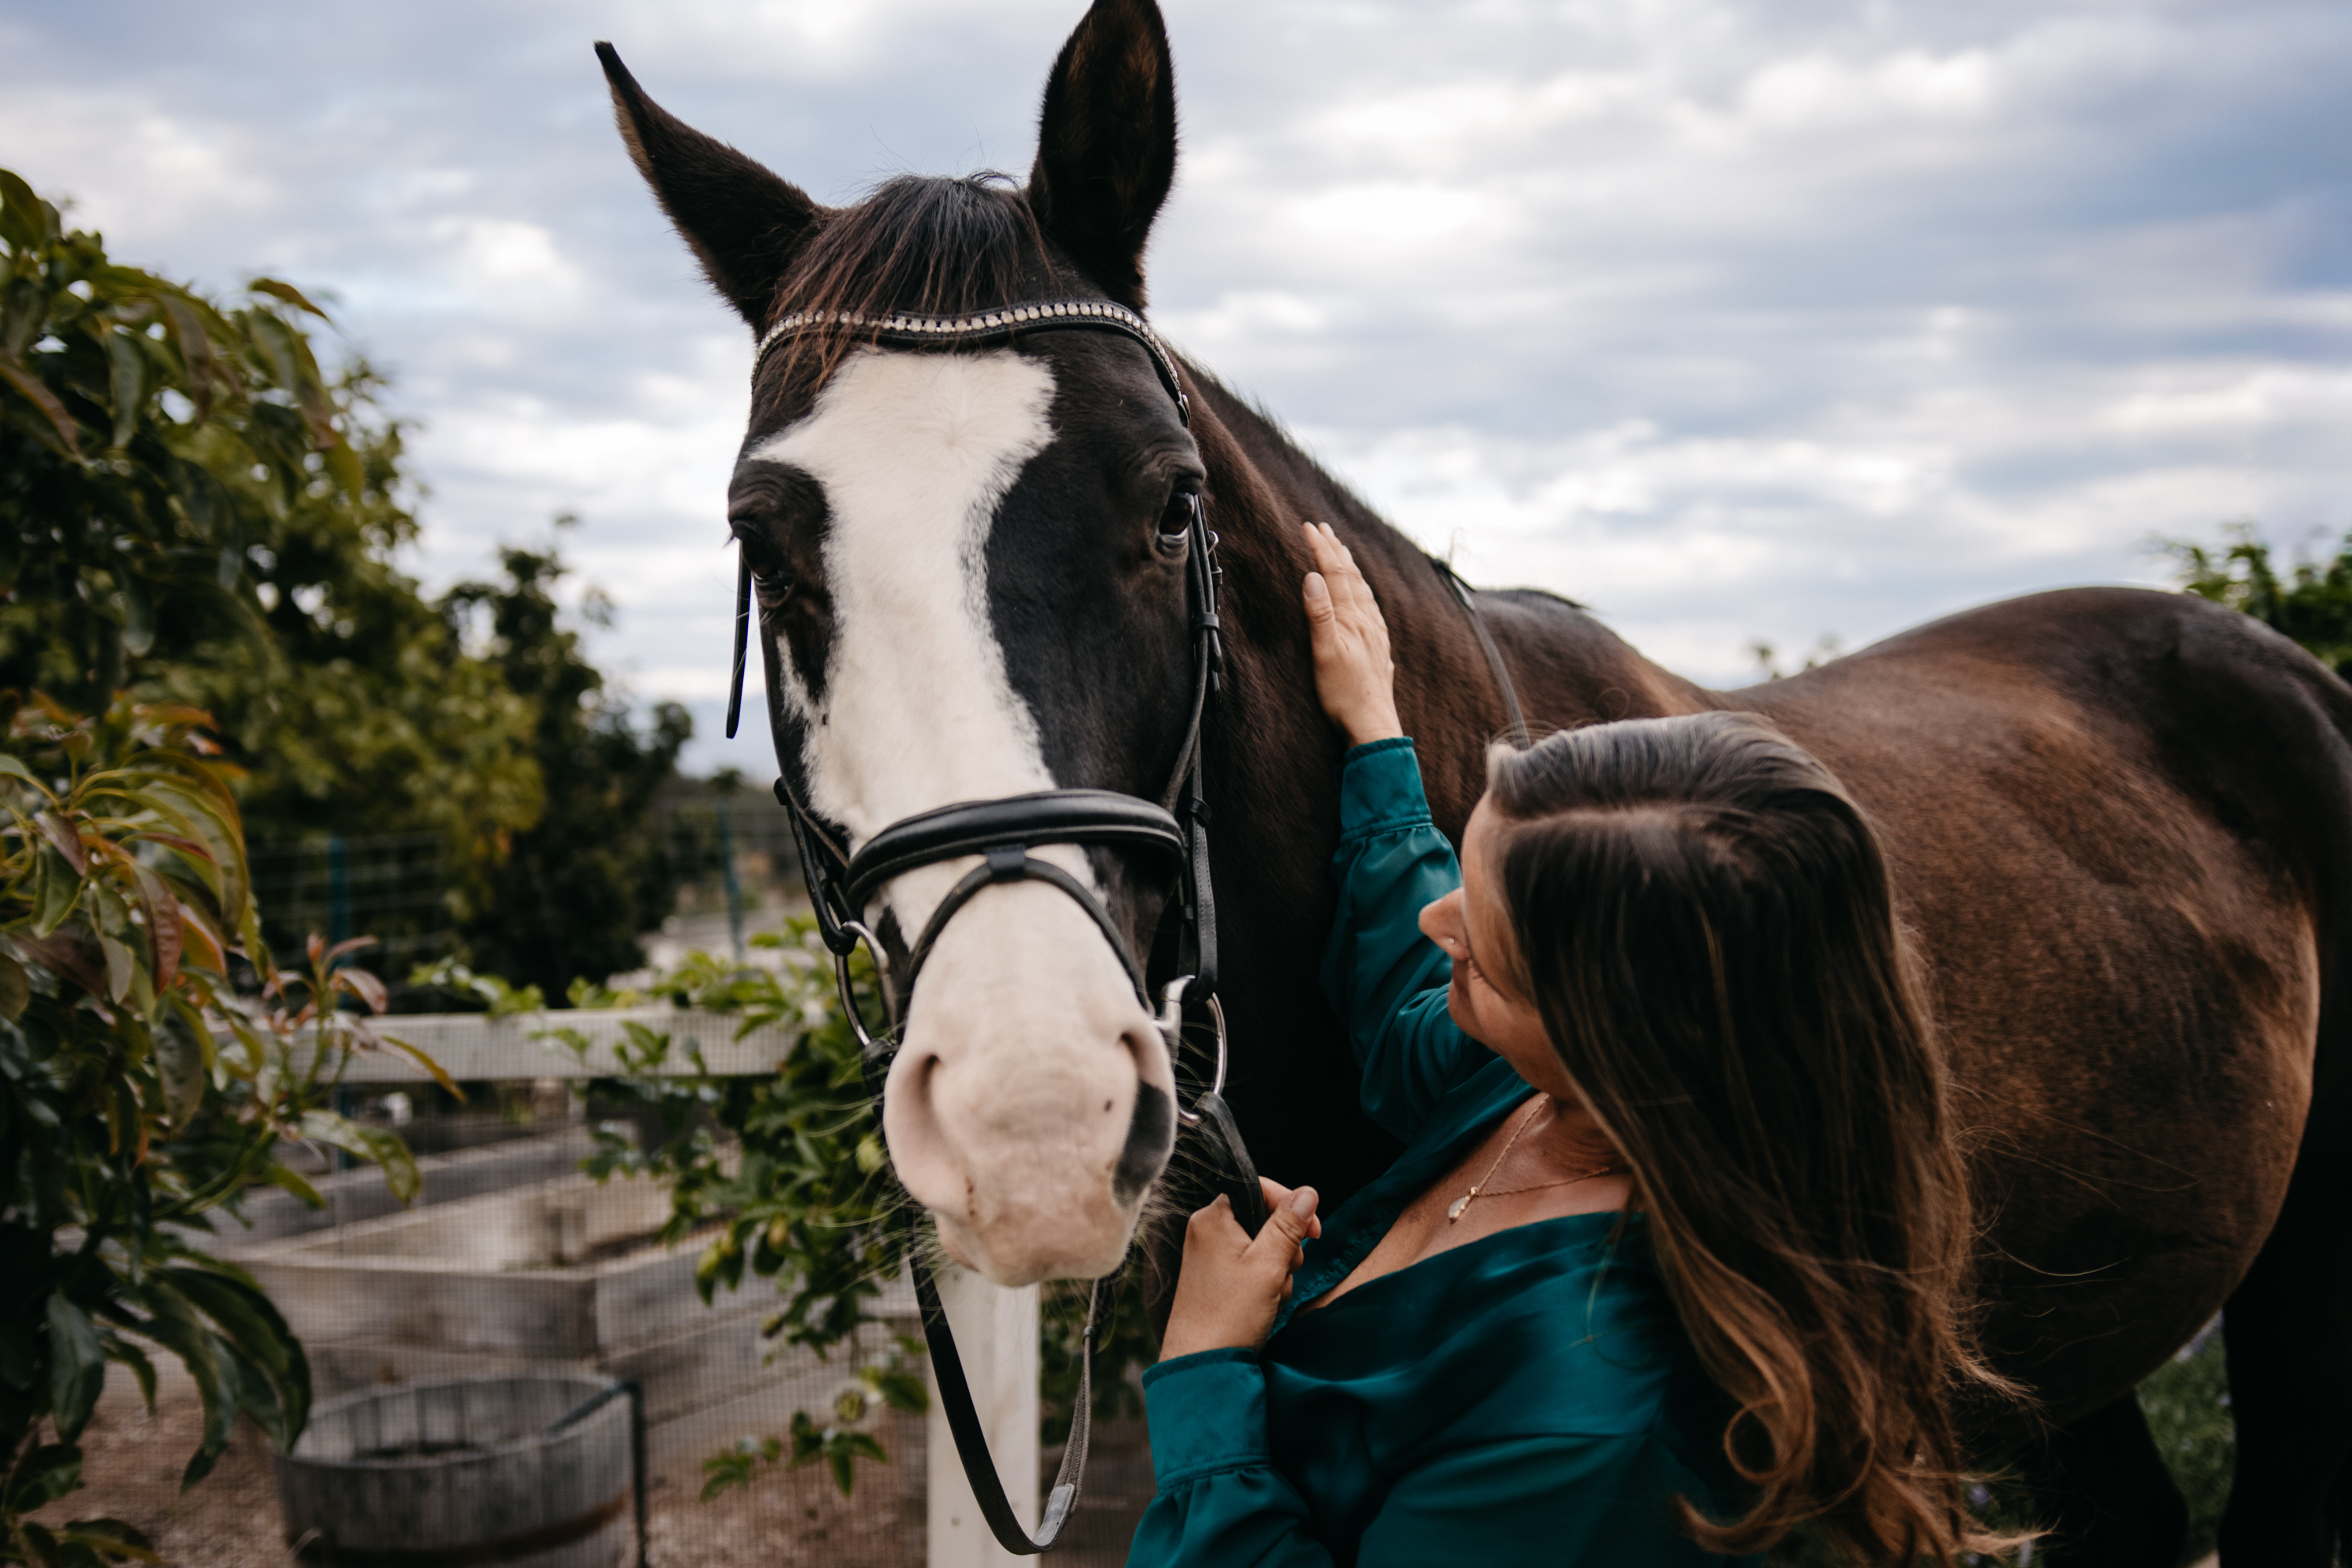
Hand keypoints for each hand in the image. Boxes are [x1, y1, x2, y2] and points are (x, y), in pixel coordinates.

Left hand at [1159, 1179, 1323, 1360]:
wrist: (1200, 1364)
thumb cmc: (1229, 1314)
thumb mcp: (1269, 1266)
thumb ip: (1289, 1227)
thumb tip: (1308, 1193)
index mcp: (1214, 1217)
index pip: (1259, 1189)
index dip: (1290, 1205)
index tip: (1313, 1231)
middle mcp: (1207, 1230)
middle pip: (1264, 1219)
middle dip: (1285, 1246)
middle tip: (1285, 1270)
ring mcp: (1210, 1255)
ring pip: (1262, 1246)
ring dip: (1277, 1269)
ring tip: (1272, 1294)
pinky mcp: (1215, 1277)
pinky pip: (1250, 1266)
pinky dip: (1265, 1282)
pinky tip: (1265, 1303)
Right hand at [1301, 523, 1402, 747]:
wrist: (1373, 725)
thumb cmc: (1344, 695)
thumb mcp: (1325, 653)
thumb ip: (1319, 614)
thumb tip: (1311, 576)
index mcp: (1352, 619)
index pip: (1334, 574)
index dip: (1321, 548)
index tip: (1308, 526)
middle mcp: (1367, 621)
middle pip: (1351, 577)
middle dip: (1336, 550)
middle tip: (1324, 528)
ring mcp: (1376, 634)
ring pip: (1363, 591)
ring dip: (1350, 568)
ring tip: (1343, 553)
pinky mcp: (1379, 648)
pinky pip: (1372, 609)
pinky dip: (1363, 592)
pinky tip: (1364, 598)